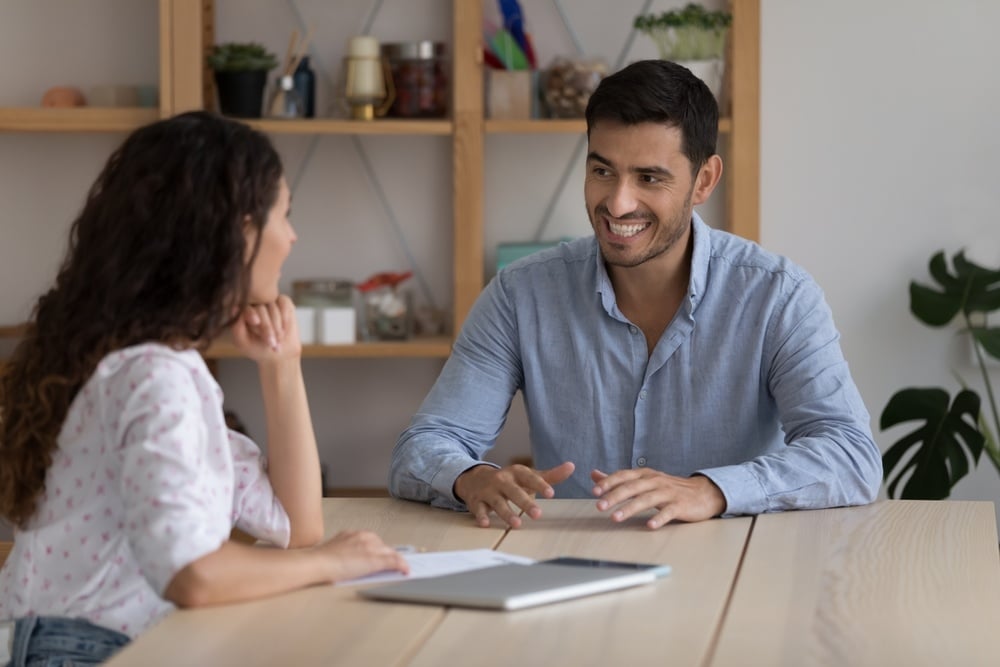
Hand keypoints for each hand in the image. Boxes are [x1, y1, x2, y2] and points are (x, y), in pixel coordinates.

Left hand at [230, 295, 300, 360]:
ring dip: (277, 326)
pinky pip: (284, 304)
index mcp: (241, 312)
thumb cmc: (258, 348)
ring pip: (273, 307)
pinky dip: (285, 318)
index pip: (245, 308)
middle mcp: (254, 304)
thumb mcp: (242, 342)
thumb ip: (236, 328)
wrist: (280, 352)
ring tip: (278, 339)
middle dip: (267, 326)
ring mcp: (269, 301)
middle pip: (260, 308)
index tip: (255, 322)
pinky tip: (283, 329)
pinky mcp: (283, 301)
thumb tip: (236, 309)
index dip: (251, 314)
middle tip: (270, 342)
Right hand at [315, 530, 409, 582]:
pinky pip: (394, 561)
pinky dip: (402, 566)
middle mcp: (364, 537)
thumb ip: (345, 551)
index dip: (379, 550)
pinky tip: (406, 571)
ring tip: (402, 569)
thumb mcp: (335, 550)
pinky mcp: (375, 559)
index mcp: (354, 534)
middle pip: (383, 546)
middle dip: (387, 556)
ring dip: (396, 561)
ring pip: (390, 553)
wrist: (317, 563)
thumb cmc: (320, 561)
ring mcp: (371, 547)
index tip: (382, 556)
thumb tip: (352, 560)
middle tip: (393, 566)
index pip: (373, 541)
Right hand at [454, 462, 574, 528]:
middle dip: (525, 503)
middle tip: (538, 514)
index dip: (540, 484)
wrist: (474, 478)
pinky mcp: (476, 501)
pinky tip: (485, 523)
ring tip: (517, 524)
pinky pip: (479, 509)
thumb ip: (550, 475)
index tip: (551, 493)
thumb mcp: (528, 476)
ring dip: (507, 513)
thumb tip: (571, 466)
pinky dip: (481, 516)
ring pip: (498, 502)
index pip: (529, 477)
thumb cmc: (508, 480)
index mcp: (516, 473)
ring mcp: (488, 491)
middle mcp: (502, 480)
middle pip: (514, 492)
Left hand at [591, 469, 726, 528]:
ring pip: (647, 499)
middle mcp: (655, 481)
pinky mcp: (681, 505)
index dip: (609, 482)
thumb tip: (594, 475)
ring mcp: (668, 492)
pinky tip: (649, 526)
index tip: (595, 492)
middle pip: (632, 487)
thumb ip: (619, 479)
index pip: (624, 475)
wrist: (703, 493)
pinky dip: (659, 518)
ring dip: (630, 508)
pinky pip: (668, 511)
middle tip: (599, 506)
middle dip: (614, 496)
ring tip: (616, 518)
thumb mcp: (644, 480)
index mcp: (645, 474)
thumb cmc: (669, 488)